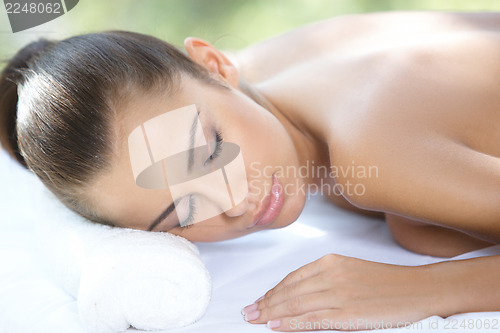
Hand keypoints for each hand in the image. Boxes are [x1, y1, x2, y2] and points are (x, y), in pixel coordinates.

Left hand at [241, 254, 440, 330]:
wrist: (420, 289)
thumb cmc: (388, 282)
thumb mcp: (352, 273)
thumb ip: (326, 280)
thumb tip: (302, 295)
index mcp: (332, 262)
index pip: (292, 278)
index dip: (273, 291)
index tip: (260, 299)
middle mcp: (331, 274)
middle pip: (289, 291)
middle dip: (265, 302)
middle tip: (248, 311)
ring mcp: (338, 294)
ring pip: (294, 303)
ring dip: (271, 312)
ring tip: (255, 319)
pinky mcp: (347, 313)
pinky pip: (311, 319)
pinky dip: (290, 323)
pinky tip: (276, 326)